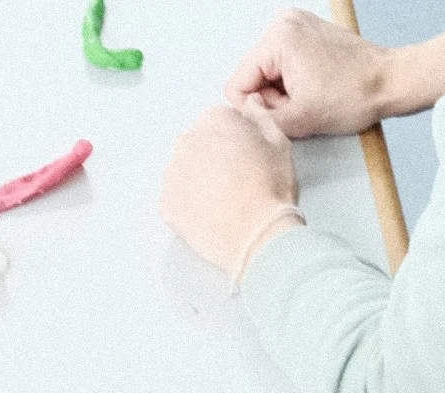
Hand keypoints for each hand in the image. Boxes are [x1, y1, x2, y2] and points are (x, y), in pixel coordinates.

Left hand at [160, 100, 301, 280]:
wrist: (257, 237)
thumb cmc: (271, 189)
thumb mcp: (278, 141)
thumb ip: (259, 116)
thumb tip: (250, 103)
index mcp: (214, 120)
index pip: (218, 122)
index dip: (233, 140)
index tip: (243, 157)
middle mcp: (188, 142)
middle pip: (198, 144)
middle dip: (212, 158)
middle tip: (233, 181)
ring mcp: (173, 174)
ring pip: (184, 171)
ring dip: (198, 180)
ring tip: (221, 200)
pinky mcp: (166, 204)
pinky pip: (175, 198)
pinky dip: (188, 204)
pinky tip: (208, 213)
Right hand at [225, 9, 397, 134]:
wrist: (388, 82)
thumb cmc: (354, 95)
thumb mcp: (298, 120)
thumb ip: (260, 121)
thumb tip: (241, 118)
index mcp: (278, 37)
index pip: (237, 84)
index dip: (256, 108)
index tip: (287, 110)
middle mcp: (283, 23)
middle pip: (252, 76)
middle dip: (272, 99)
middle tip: (302, 104)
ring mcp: (296, 25)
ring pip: (266, 74)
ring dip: (283, 93)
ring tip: (311, 95)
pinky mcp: (306, 33)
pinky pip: (282, 66)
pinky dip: (293, 82)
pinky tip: (314, 86)